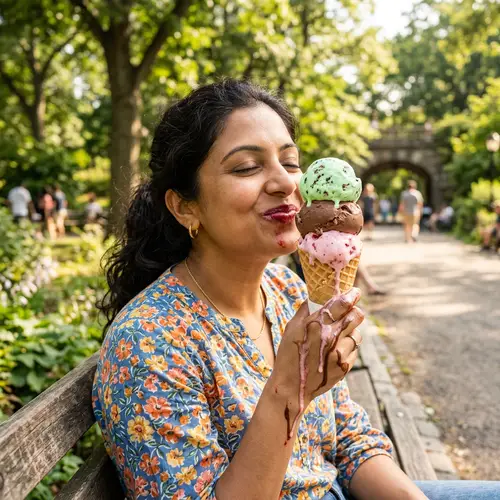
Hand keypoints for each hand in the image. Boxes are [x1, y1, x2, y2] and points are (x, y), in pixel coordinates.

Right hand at [271, 288, 363, 413]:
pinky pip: (354, 351)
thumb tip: (315, 296)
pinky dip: (348, 348)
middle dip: (355, 311)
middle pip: (357, 316)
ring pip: (357, 334)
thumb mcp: (292, 328)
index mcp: (318, 324)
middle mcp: (331, 337)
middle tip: (350, 312)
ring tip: (339, 336)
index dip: (352, 295)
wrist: (292, 386)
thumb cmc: (289, 353)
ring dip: (351, 332)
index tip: (355, 292)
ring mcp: (340, 353)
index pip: (343, 303)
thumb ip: (306, 310)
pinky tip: (336, 351)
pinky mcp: (345, 366)